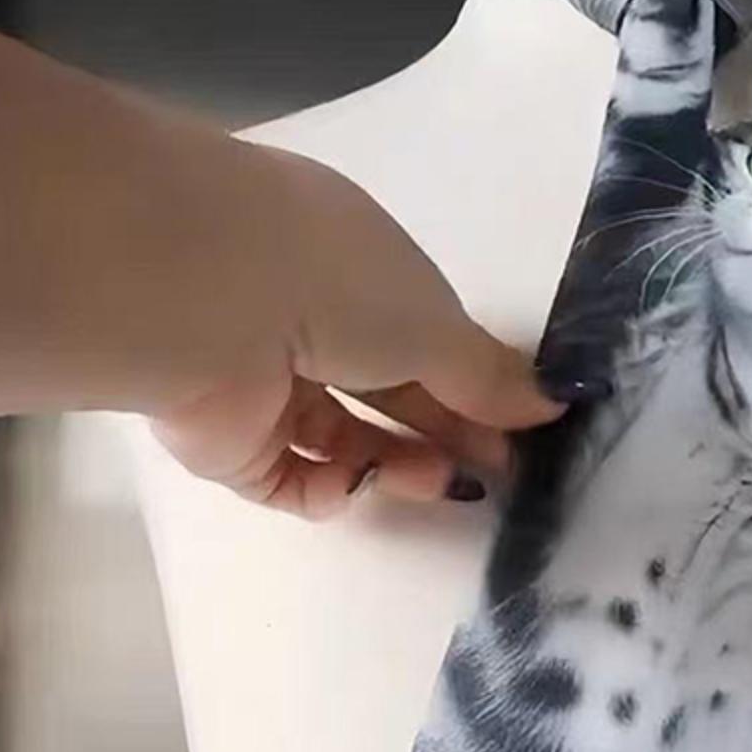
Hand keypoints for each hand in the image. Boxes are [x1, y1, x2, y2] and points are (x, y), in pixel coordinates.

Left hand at [149, 145, 560, 518]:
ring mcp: (257, 381)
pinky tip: (354, 483)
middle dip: (443, 431)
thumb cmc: (332, 282)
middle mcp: (300, 315)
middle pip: (385, 390)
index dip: (470, 382)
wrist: (200, 298)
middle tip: (495, 473)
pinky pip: (288, 479)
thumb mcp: (433, 322)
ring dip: (397, 464)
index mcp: (350, 262)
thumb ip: (488, 375)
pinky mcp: (224, 443)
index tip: (520, 429)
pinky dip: (329, 489)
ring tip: (436, 482)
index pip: (418, 330)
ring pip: (341, 439)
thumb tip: (550, 405)